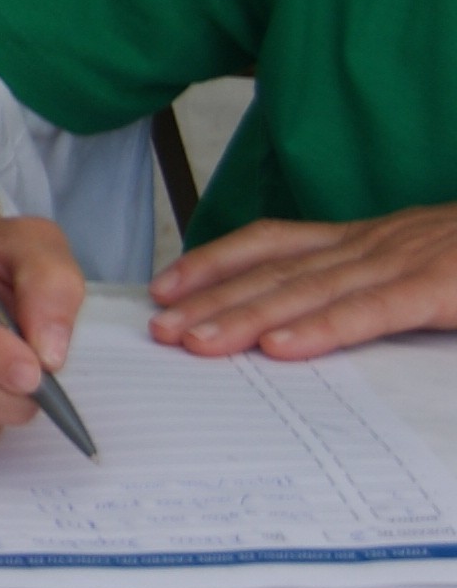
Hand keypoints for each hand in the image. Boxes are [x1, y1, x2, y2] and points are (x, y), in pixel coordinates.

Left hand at [151, 205, 456, 360]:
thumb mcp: (429, 275)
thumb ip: (380, 294)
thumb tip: (309, 325)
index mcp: (373, 242)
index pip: (278, 245)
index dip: (218, 263)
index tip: (167, 287)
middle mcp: (377, 246)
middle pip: (278, 272)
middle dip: (211, 299)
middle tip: (158, 327)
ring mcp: (407, 263)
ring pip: (310, 291)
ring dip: (245, 316)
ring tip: (194, 341)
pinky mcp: (441, 287)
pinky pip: (371, 310)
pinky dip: (323, 328)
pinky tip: (280, 345)